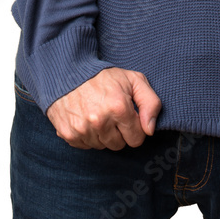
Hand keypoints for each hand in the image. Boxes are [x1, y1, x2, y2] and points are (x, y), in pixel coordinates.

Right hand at [46, 67, 161, 149]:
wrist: (69, 72)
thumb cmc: (104, 77)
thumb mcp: (134, 80)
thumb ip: (150, 103)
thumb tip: (150, 130)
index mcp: (119, 107)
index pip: (137, 139)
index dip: (135, 127)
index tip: (128, 116)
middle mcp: (100, 121)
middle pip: (119, 145)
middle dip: (119, 132)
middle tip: (111, 113)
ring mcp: (83, 129)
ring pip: (102, 146)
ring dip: (103, 134)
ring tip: (98, 114)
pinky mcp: (69, 134)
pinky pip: (86, 146)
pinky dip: (88, 136)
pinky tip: (86, 119)